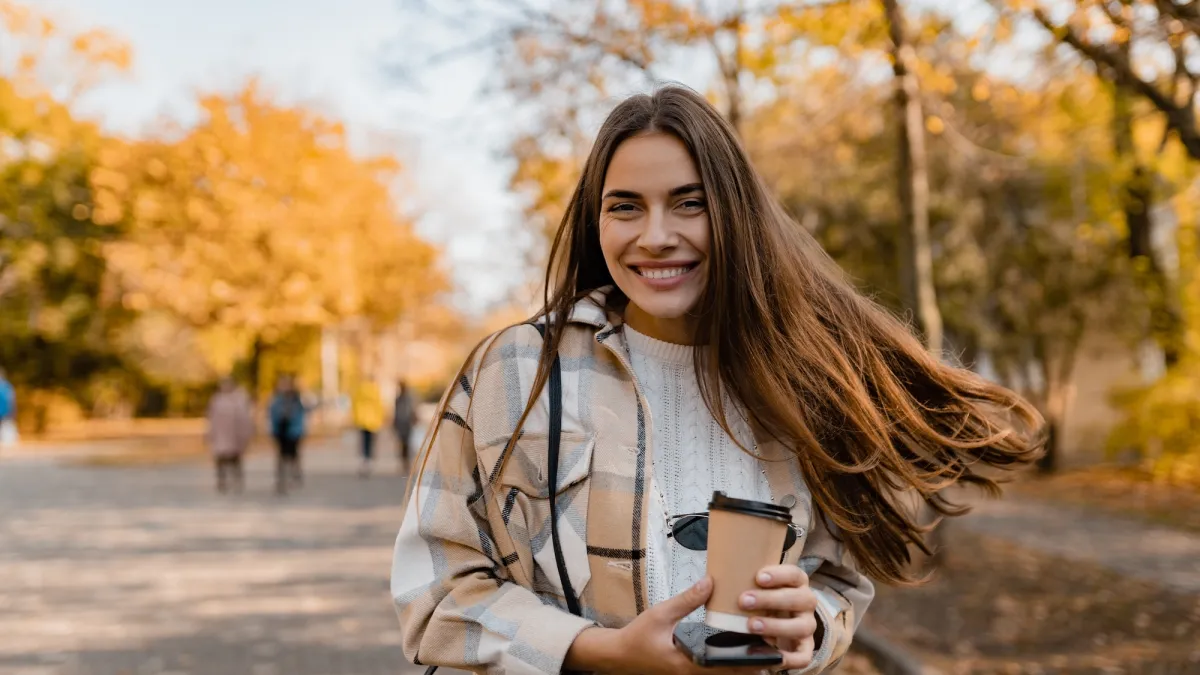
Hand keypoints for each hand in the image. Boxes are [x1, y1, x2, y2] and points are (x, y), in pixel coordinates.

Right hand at [568, 577, 770, 674]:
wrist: (619, 655)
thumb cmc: (637, 637)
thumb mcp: (661, 614)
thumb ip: (687, 600)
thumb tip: (710, 582)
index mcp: (687, 664)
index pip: (724, 667)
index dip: (747, 661)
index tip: (766, 651)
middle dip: (750, 666)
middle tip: (772, 652)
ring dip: (740, 667)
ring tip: (761, 652)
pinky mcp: (688, 673)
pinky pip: (712, 673)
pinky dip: (726, 665)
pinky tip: (737, 654)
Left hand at [739, 564, 819, 670]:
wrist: (759, 629)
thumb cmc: (754, 602)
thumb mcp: (745, 589)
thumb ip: (730, 584)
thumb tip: (706, 582)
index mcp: (794, 584)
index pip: (796, 575)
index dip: (780, 575)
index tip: (758, 577)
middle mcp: (805, 604)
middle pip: (801, 599)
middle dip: (772, 599)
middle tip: (744, 600)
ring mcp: (806, 626)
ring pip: (803, 627)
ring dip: (778, 626)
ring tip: (752, 625)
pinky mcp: (803, 649)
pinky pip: (804, 657)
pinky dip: (790, 658)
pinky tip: (772, 655)